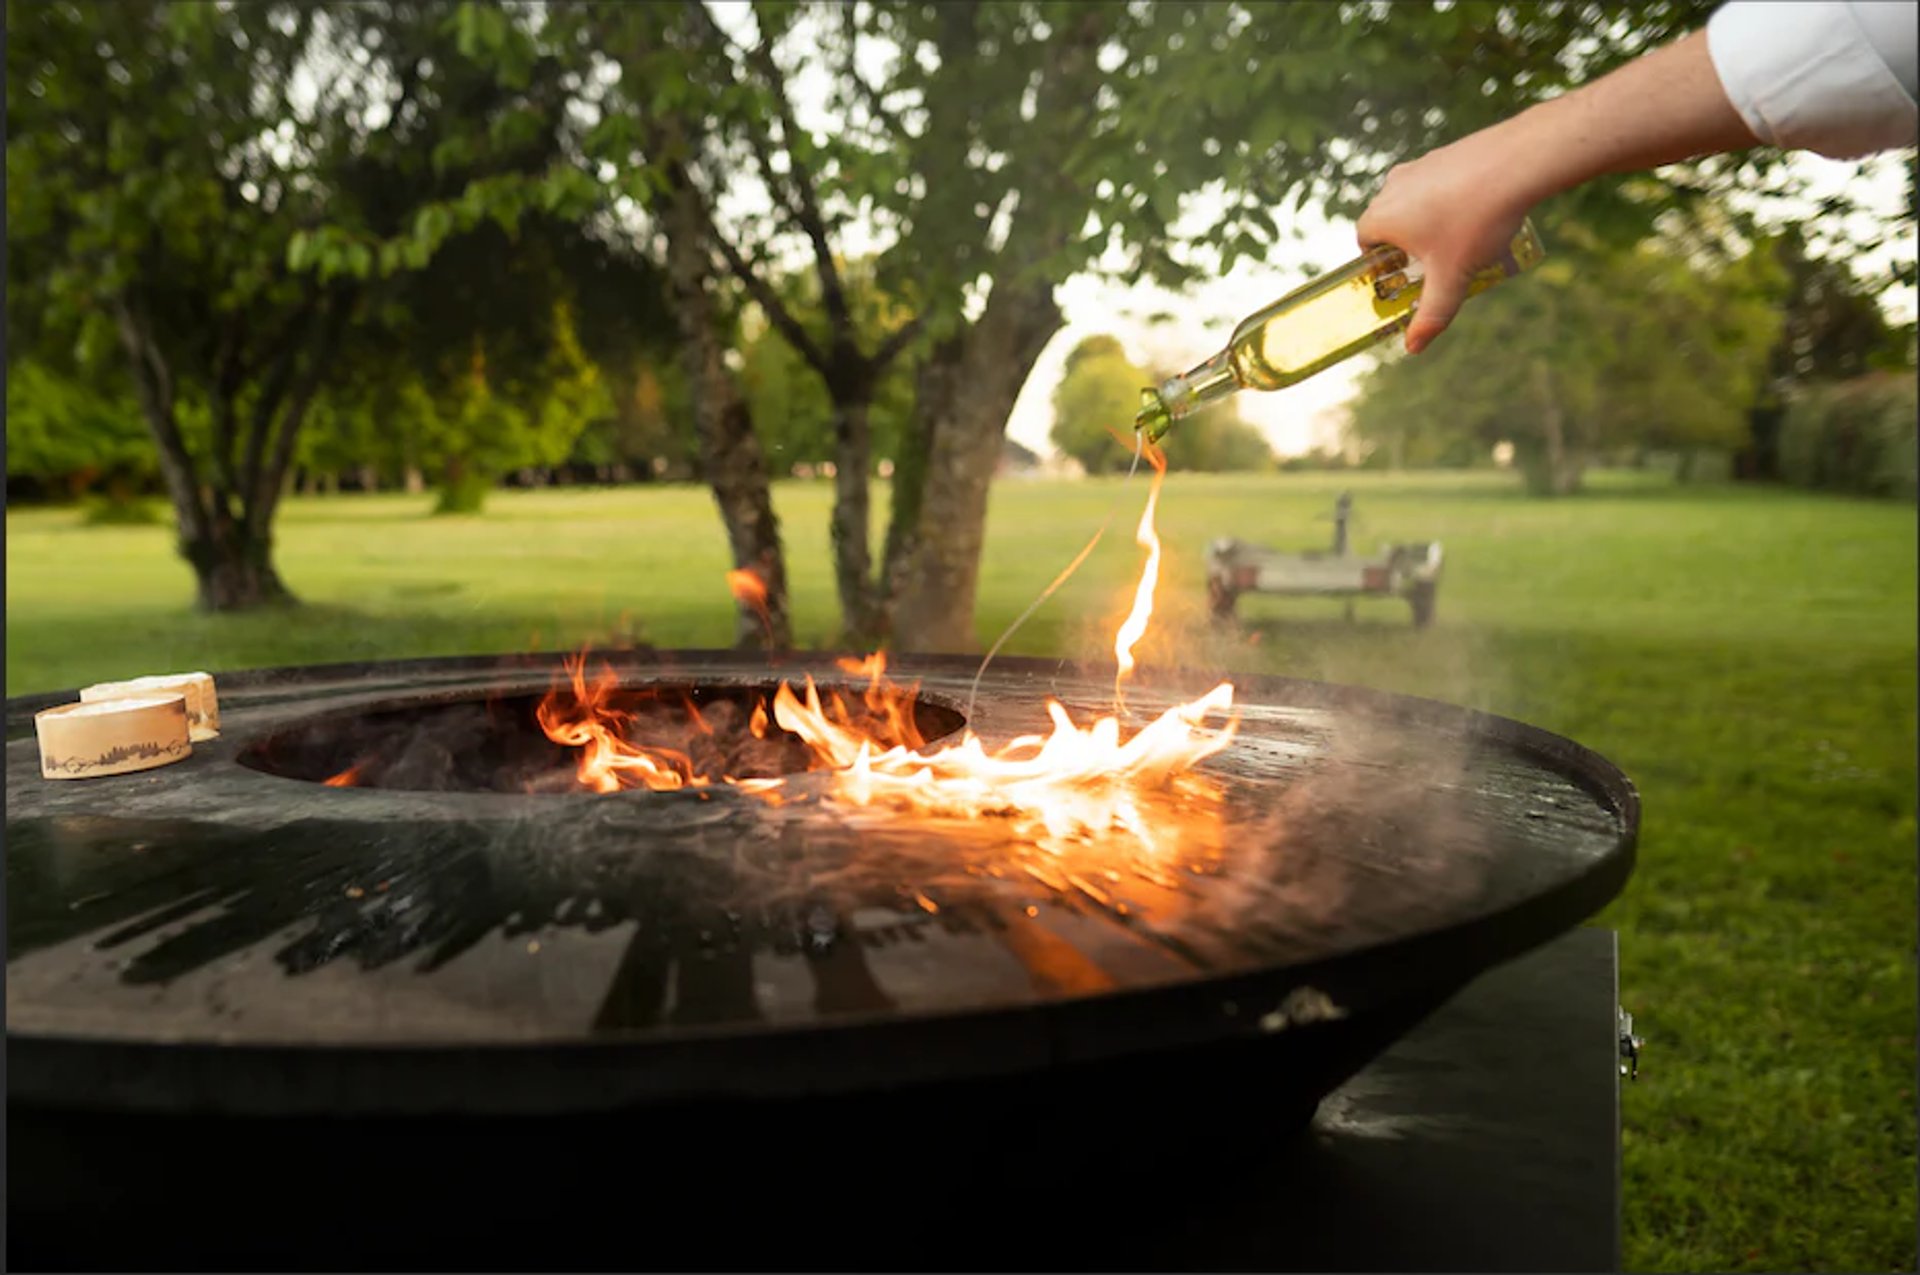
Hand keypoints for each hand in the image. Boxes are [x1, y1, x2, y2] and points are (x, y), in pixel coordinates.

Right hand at [1356, 131, 1536, 354]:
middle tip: (1434, 262)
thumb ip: (1432, 315)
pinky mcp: (1447, 153)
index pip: (1365, 242)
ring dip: (1429, 219)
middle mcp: (1394, 186)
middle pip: (1389, 221)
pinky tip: (1478, 211)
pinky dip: (1450, 198)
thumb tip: (1413, 348)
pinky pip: (1439, 182)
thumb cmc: (1476, 223)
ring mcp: (1421, 165)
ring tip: (1461, 237)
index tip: (1401, 274)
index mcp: (1382, 216)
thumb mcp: (1452, 278)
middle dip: (1406, 243)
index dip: (1380, 261)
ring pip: (1415, 200)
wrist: (1517, 164)